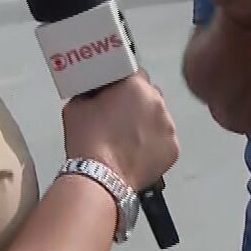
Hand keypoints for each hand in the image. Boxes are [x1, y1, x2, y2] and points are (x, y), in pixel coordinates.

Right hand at [62, 72, 179, 192]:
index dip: (124, 84)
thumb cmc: (88, 142)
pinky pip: (164, 141)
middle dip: (137, 103)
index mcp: (135, 86)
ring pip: (158, 119)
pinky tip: (136, 153)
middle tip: (119, 118)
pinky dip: (154, 145)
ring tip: (127, 140)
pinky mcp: (173, 148)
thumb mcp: (76, 106)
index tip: (117, 92)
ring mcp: (168, 126)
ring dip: (147, 124)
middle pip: (149, 95)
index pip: (135, 73)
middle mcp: (157, 102)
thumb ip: (90, 93)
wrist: (100, 177)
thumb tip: (93, 94)